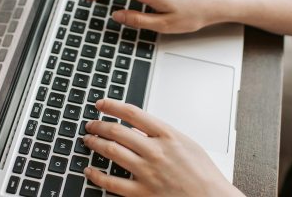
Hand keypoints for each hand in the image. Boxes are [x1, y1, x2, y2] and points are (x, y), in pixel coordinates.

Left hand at [83, 99, 244, 196]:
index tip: (101, 104)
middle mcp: (154, 151)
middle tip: (91, 124)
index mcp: (167, 135)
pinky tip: (90, 170)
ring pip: (111, 151)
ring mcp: (147, 172)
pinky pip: (112, 183)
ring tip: (89, 139)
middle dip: (98, 125)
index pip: (132, 113)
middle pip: (117, 131)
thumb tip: (138, 126)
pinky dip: (97, 175)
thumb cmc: (202, 172)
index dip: (112, 106)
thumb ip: (160, 133)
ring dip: (95, 143)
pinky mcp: (143, 193)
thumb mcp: (185, 143)